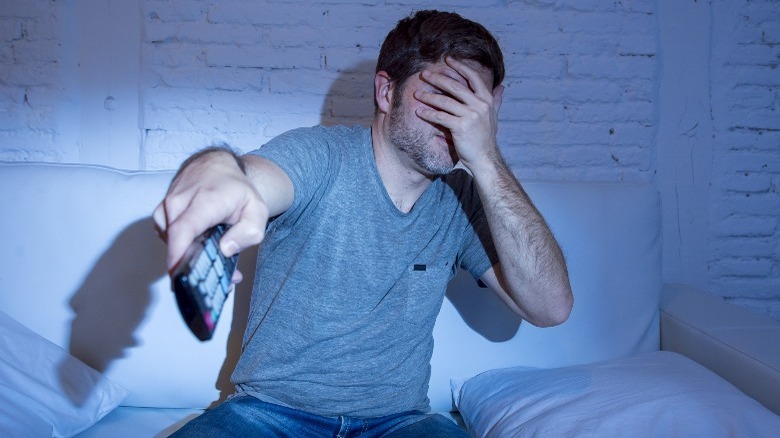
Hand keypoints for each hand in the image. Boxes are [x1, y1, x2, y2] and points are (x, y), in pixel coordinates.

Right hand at [152, 150, 267, 275]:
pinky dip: (182, 247)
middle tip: (222, 280)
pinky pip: (168, 238)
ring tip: (213, 258)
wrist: (215, 165)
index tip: (179, 275)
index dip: (178, 254)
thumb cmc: (236, 189)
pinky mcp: (161, 214)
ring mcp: (166, 207)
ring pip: (171, 243)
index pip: (183, 229)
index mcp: (204, 201)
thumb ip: (249, 232)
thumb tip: (226, 249)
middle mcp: (179, 202)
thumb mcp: (257, 209)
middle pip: (176, 242)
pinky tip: (200, 246)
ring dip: (190, 257)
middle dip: (195, 266)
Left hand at [413, 57, 503, 171]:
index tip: (448, 59)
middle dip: (438, 78)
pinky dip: (428, 114)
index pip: (473, 77)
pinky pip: (440, 117)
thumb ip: (496, 101)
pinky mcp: (461, 127)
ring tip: (417, 94)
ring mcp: (471, 115)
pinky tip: (419, 112)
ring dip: (429, 96)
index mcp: (487, 100)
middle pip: (455, 86)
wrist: (485, 158)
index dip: (460, 66)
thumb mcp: (493, 116)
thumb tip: (501, 86)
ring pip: (445, 101)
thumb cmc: (485, 138)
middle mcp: (480, 105)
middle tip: (424, 74)